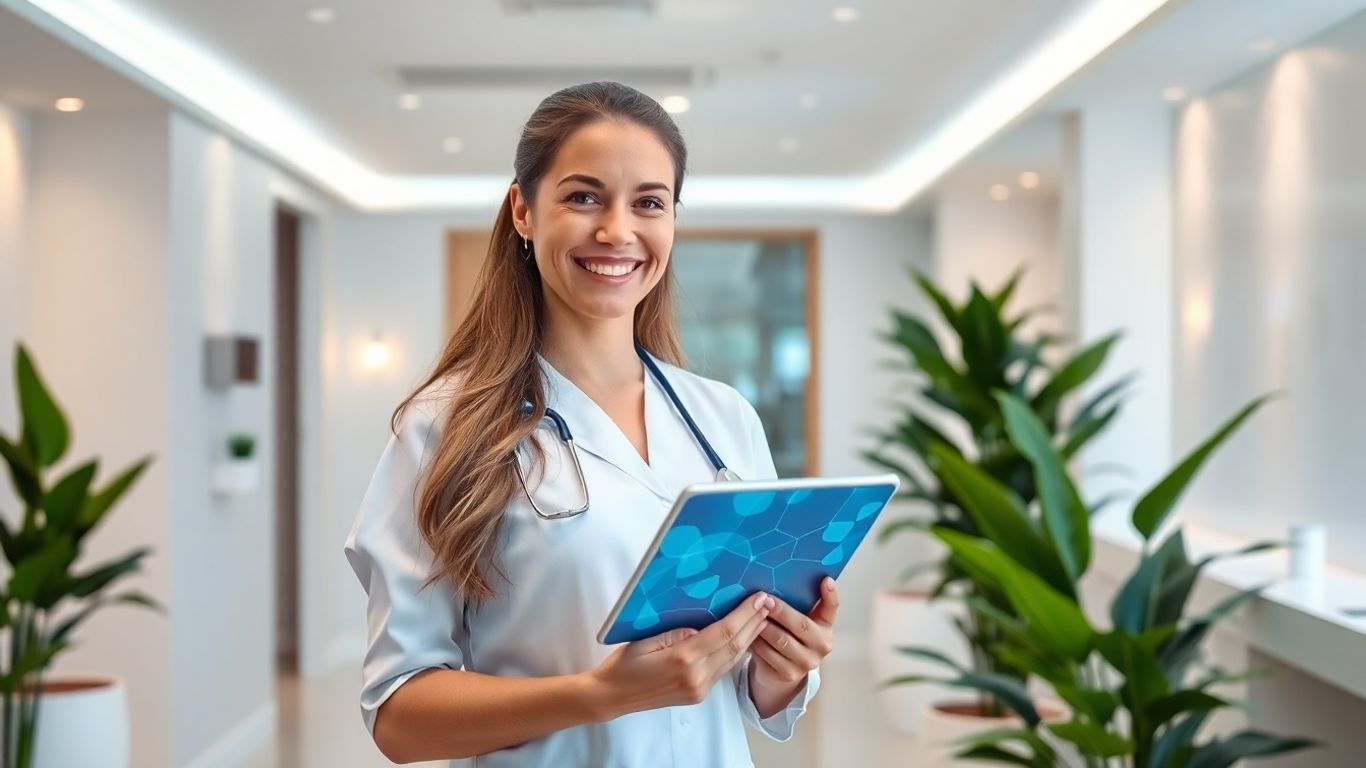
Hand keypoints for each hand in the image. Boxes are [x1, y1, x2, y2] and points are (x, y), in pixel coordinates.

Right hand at [585, 591, 776, 719]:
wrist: (611, 697)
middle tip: (768, 603)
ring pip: (733, 660)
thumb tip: (700, 627)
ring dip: (749, 638)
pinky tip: (742, 640)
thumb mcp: (645, 640)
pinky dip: (736, 653)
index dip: (744, 614)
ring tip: (761, 618)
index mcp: (682, 659)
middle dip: (754, 624)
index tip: (759, 599)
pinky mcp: (698, 695)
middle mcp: (696, 677)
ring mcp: (698, 689)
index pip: (723, 632)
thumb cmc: (622, 665)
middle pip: (735, 647)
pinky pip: (723, 671)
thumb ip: (675, 633)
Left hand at [747, 577, 837, 712]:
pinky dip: (754, 641)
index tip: (825, 579)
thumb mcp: (797, 620)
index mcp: (825, 626)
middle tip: (765, 599)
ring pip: (781, 640)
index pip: (832, 608)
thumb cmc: (788, 635)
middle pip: (801, 625)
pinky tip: (745, 632)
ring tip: (750, 613)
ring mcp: (806, 662)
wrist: (782, 670)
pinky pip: (767, 654)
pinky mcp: (788, 673)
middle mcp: (822, 645)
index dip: (830, 595)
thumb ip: (797, 603)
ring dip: (763, 626)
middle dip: (781, 611)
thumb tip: (778, 576)